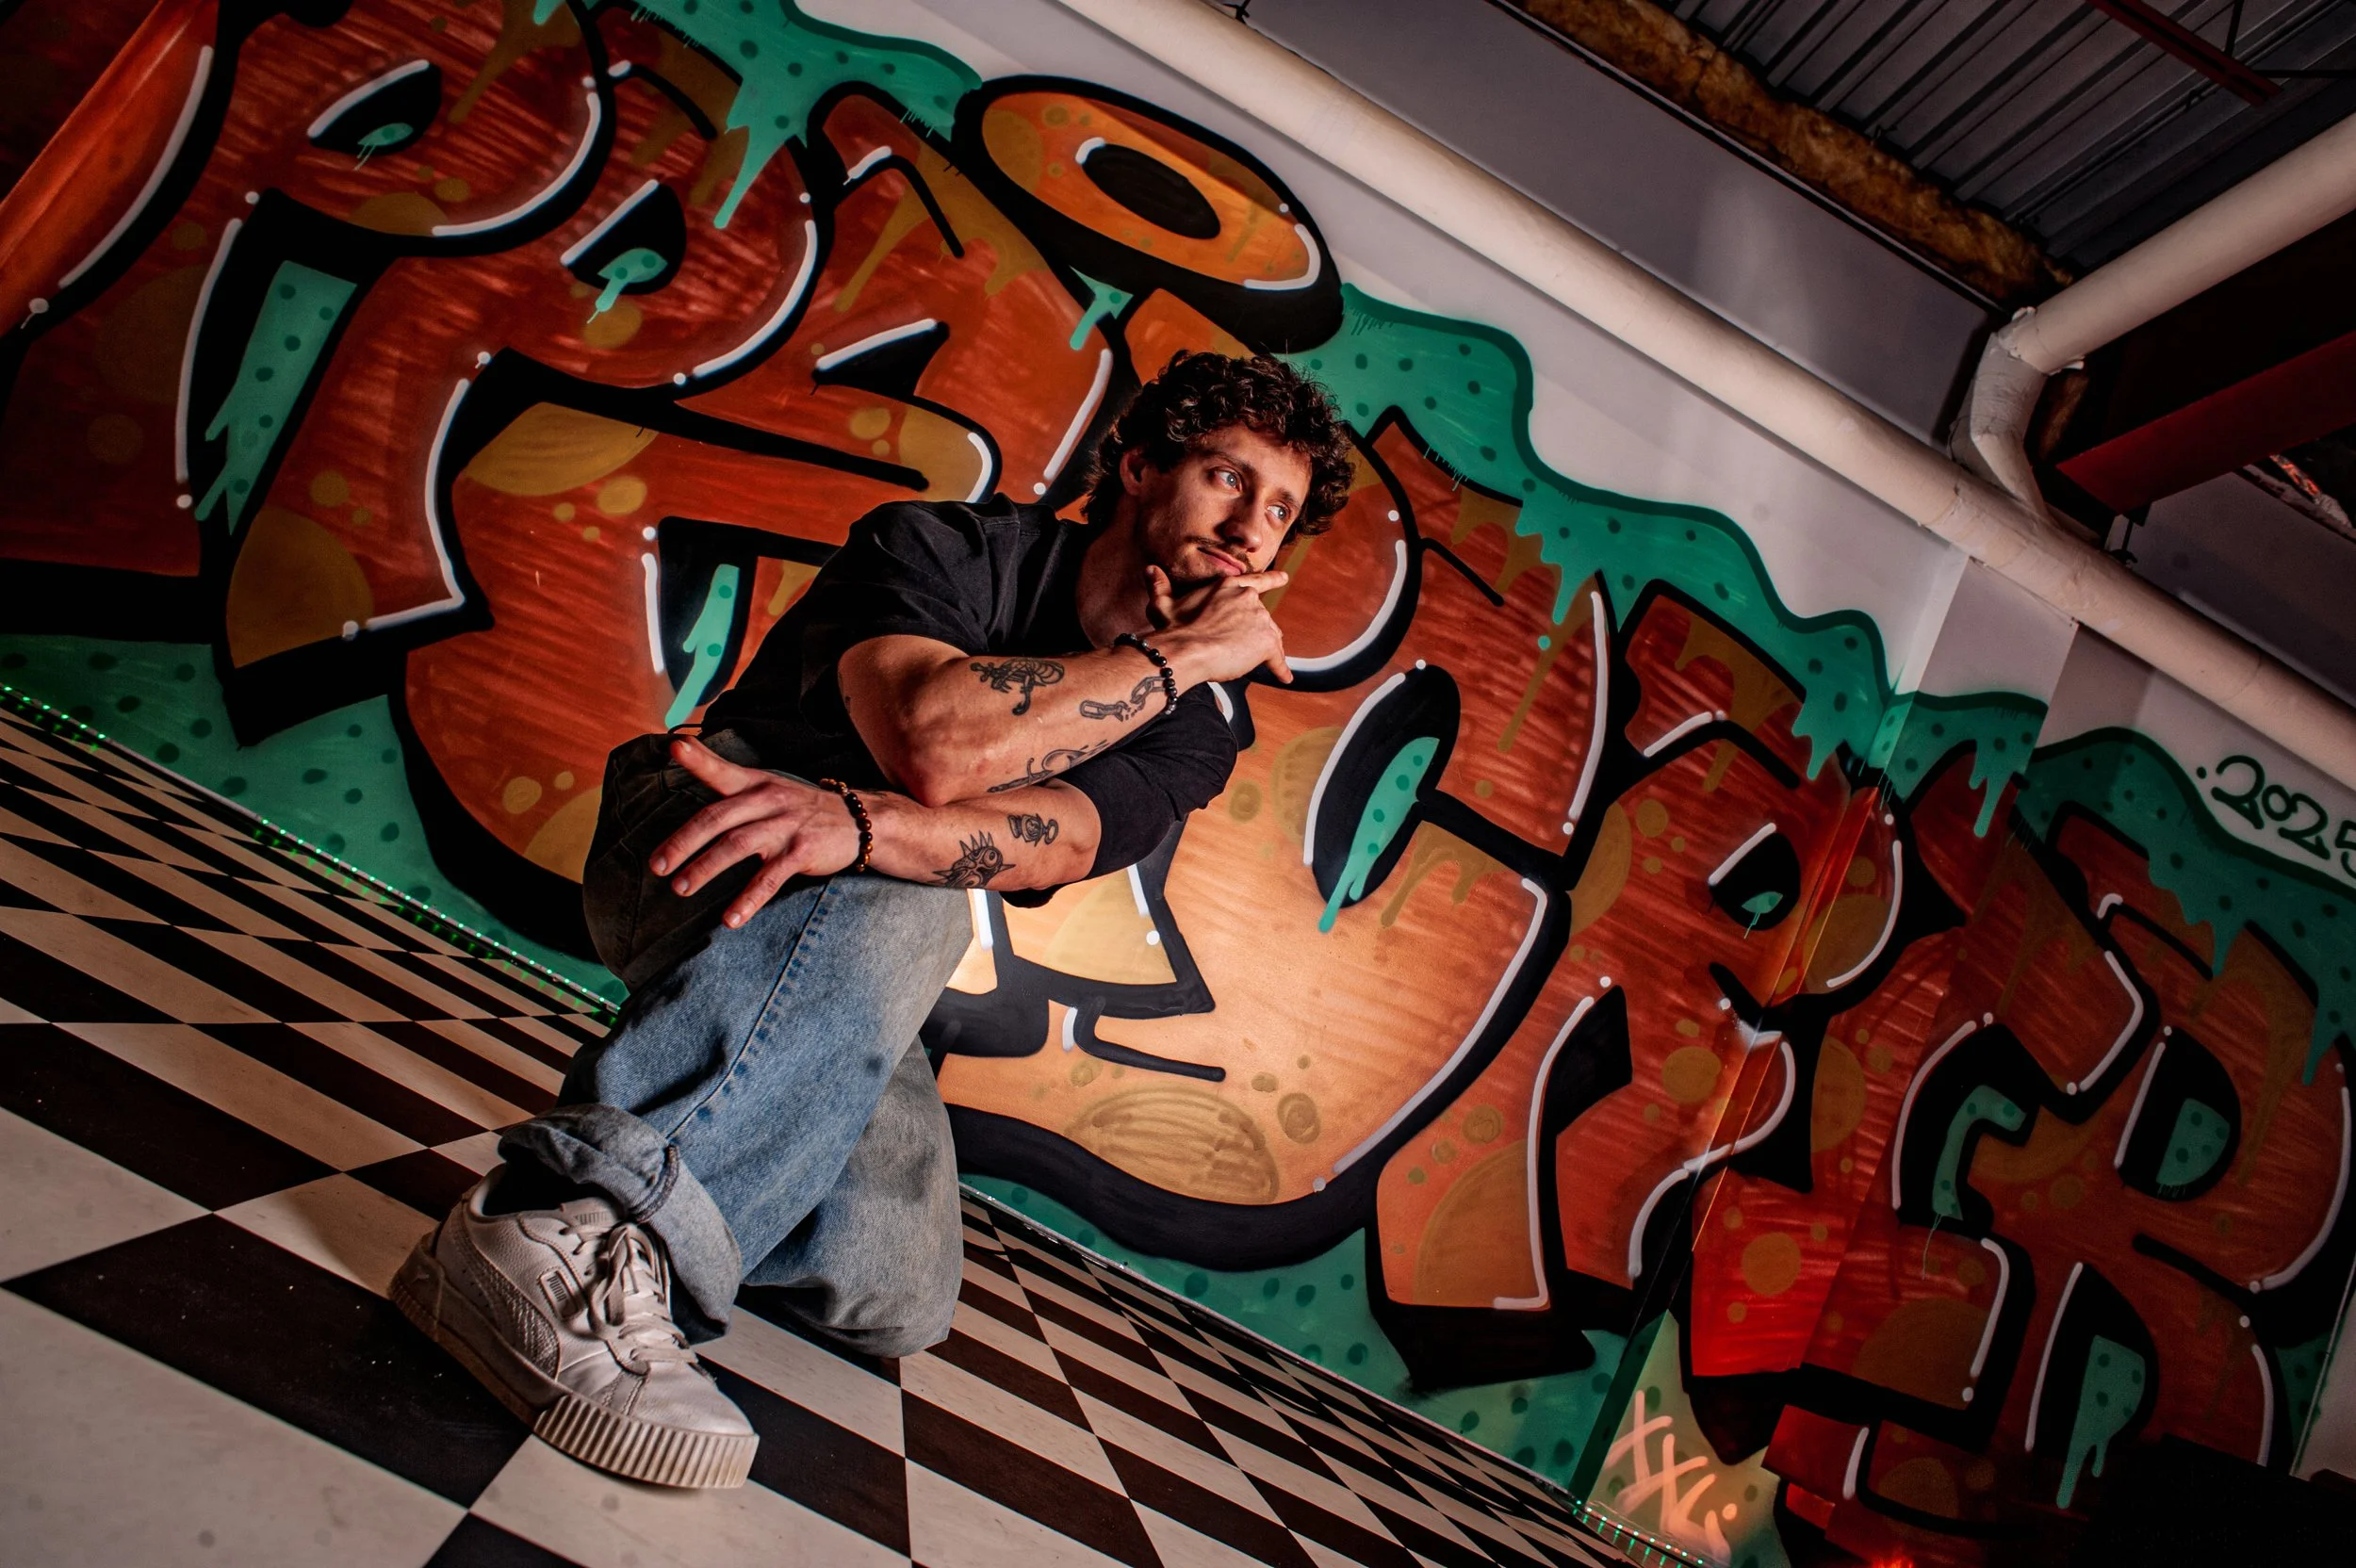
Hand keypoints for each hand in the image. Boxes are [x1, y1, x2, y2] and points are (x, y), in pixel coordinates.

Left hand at [648, 737, 862, 928]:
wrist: (859, 821)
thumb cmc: (800, 807)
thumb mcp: (767, 785)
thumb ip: (726, 777)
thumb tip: (680, 753)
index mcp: (756, 784)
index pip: (722, 771)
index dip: (699, 759)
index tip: (674, 748)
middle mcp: (769, 800)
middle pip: (719, 818)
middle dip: (684, 842)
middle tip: (658, 866)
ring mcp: (786, 826)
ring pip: (738, 846)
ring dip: (706, 868)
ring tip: (682, 888)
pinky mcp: (803, 851)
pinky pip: (770, 878)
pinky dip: (748, 899)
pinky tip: (730, 919)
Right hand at [1146, 563, 1291, 685]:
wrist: (1185, 650)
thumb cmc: (1173, 629)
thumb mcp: (1162, 604)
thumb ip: (1159, 586)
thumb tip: (1150, 570)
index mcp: (1227, 586)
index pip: (1256, 580)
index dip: (1272, 580)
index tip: (1284, 578)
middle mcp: (1247, 598)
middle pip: (1261, 616)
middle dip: (1255, 630)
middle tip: (1242, 645)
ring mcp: (1259, 619)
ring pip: (1270, 636)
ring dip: (1264, 648)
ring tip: (1253, 661)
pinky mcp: (1266, 642)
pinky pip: (1277, 659)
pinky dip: (1280, 668)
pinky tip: (1283, 677)